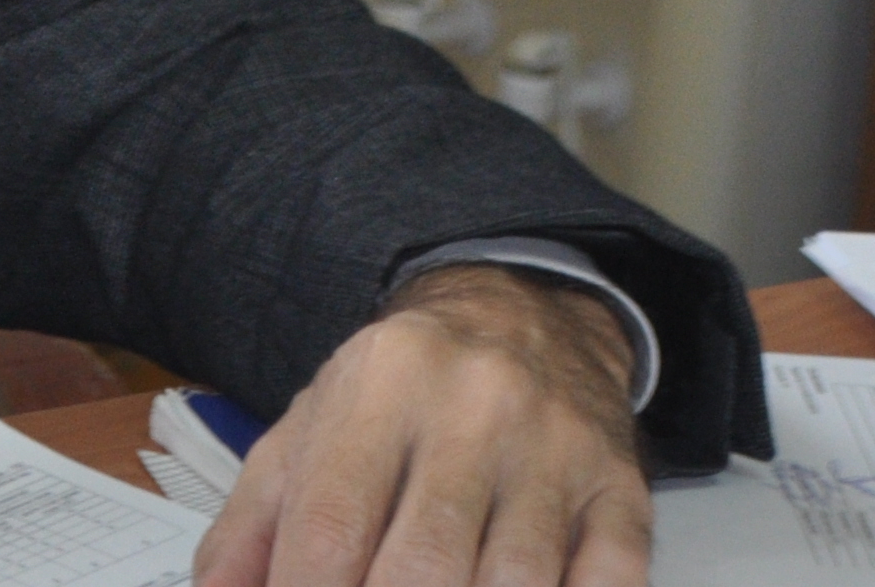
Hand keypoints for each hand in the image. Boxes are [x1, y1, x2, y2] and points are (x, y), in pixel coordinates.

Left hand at [190, 264, 646, 586]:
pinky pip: (608, 584)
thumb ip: (253, 521)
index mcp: (380, 386)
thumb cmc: (402, 392)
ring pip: (514, 584)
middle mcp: (473, 409)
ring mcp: (555, 452)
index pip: (330, 524)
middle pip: (422, 566)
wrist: (524, 315)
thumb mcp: (310, 428)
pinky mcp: (621, 494)